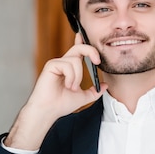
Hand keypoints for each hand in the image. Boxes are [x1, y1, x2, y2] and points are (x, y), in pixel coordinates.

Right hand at [5, 33, 106, 149]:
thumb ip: (94, 91)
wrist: (49, 111)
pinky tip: (67, 86)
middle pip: (79, 48)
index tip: (92, 43)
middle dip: (91, 51)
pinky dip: (71, 77)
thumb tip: (105, 85)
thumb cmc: (61, 104)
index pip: (79, 51)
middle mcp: (64, 63)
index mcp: (70, 68)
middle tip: (97, 62)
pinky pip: (68, 65)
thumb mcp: (83, 97)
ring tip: (72, 88)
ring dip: (78, 76)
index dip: (85, 42)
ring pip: (76, 60)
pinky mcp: (51, 65)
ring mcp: (57, 63)